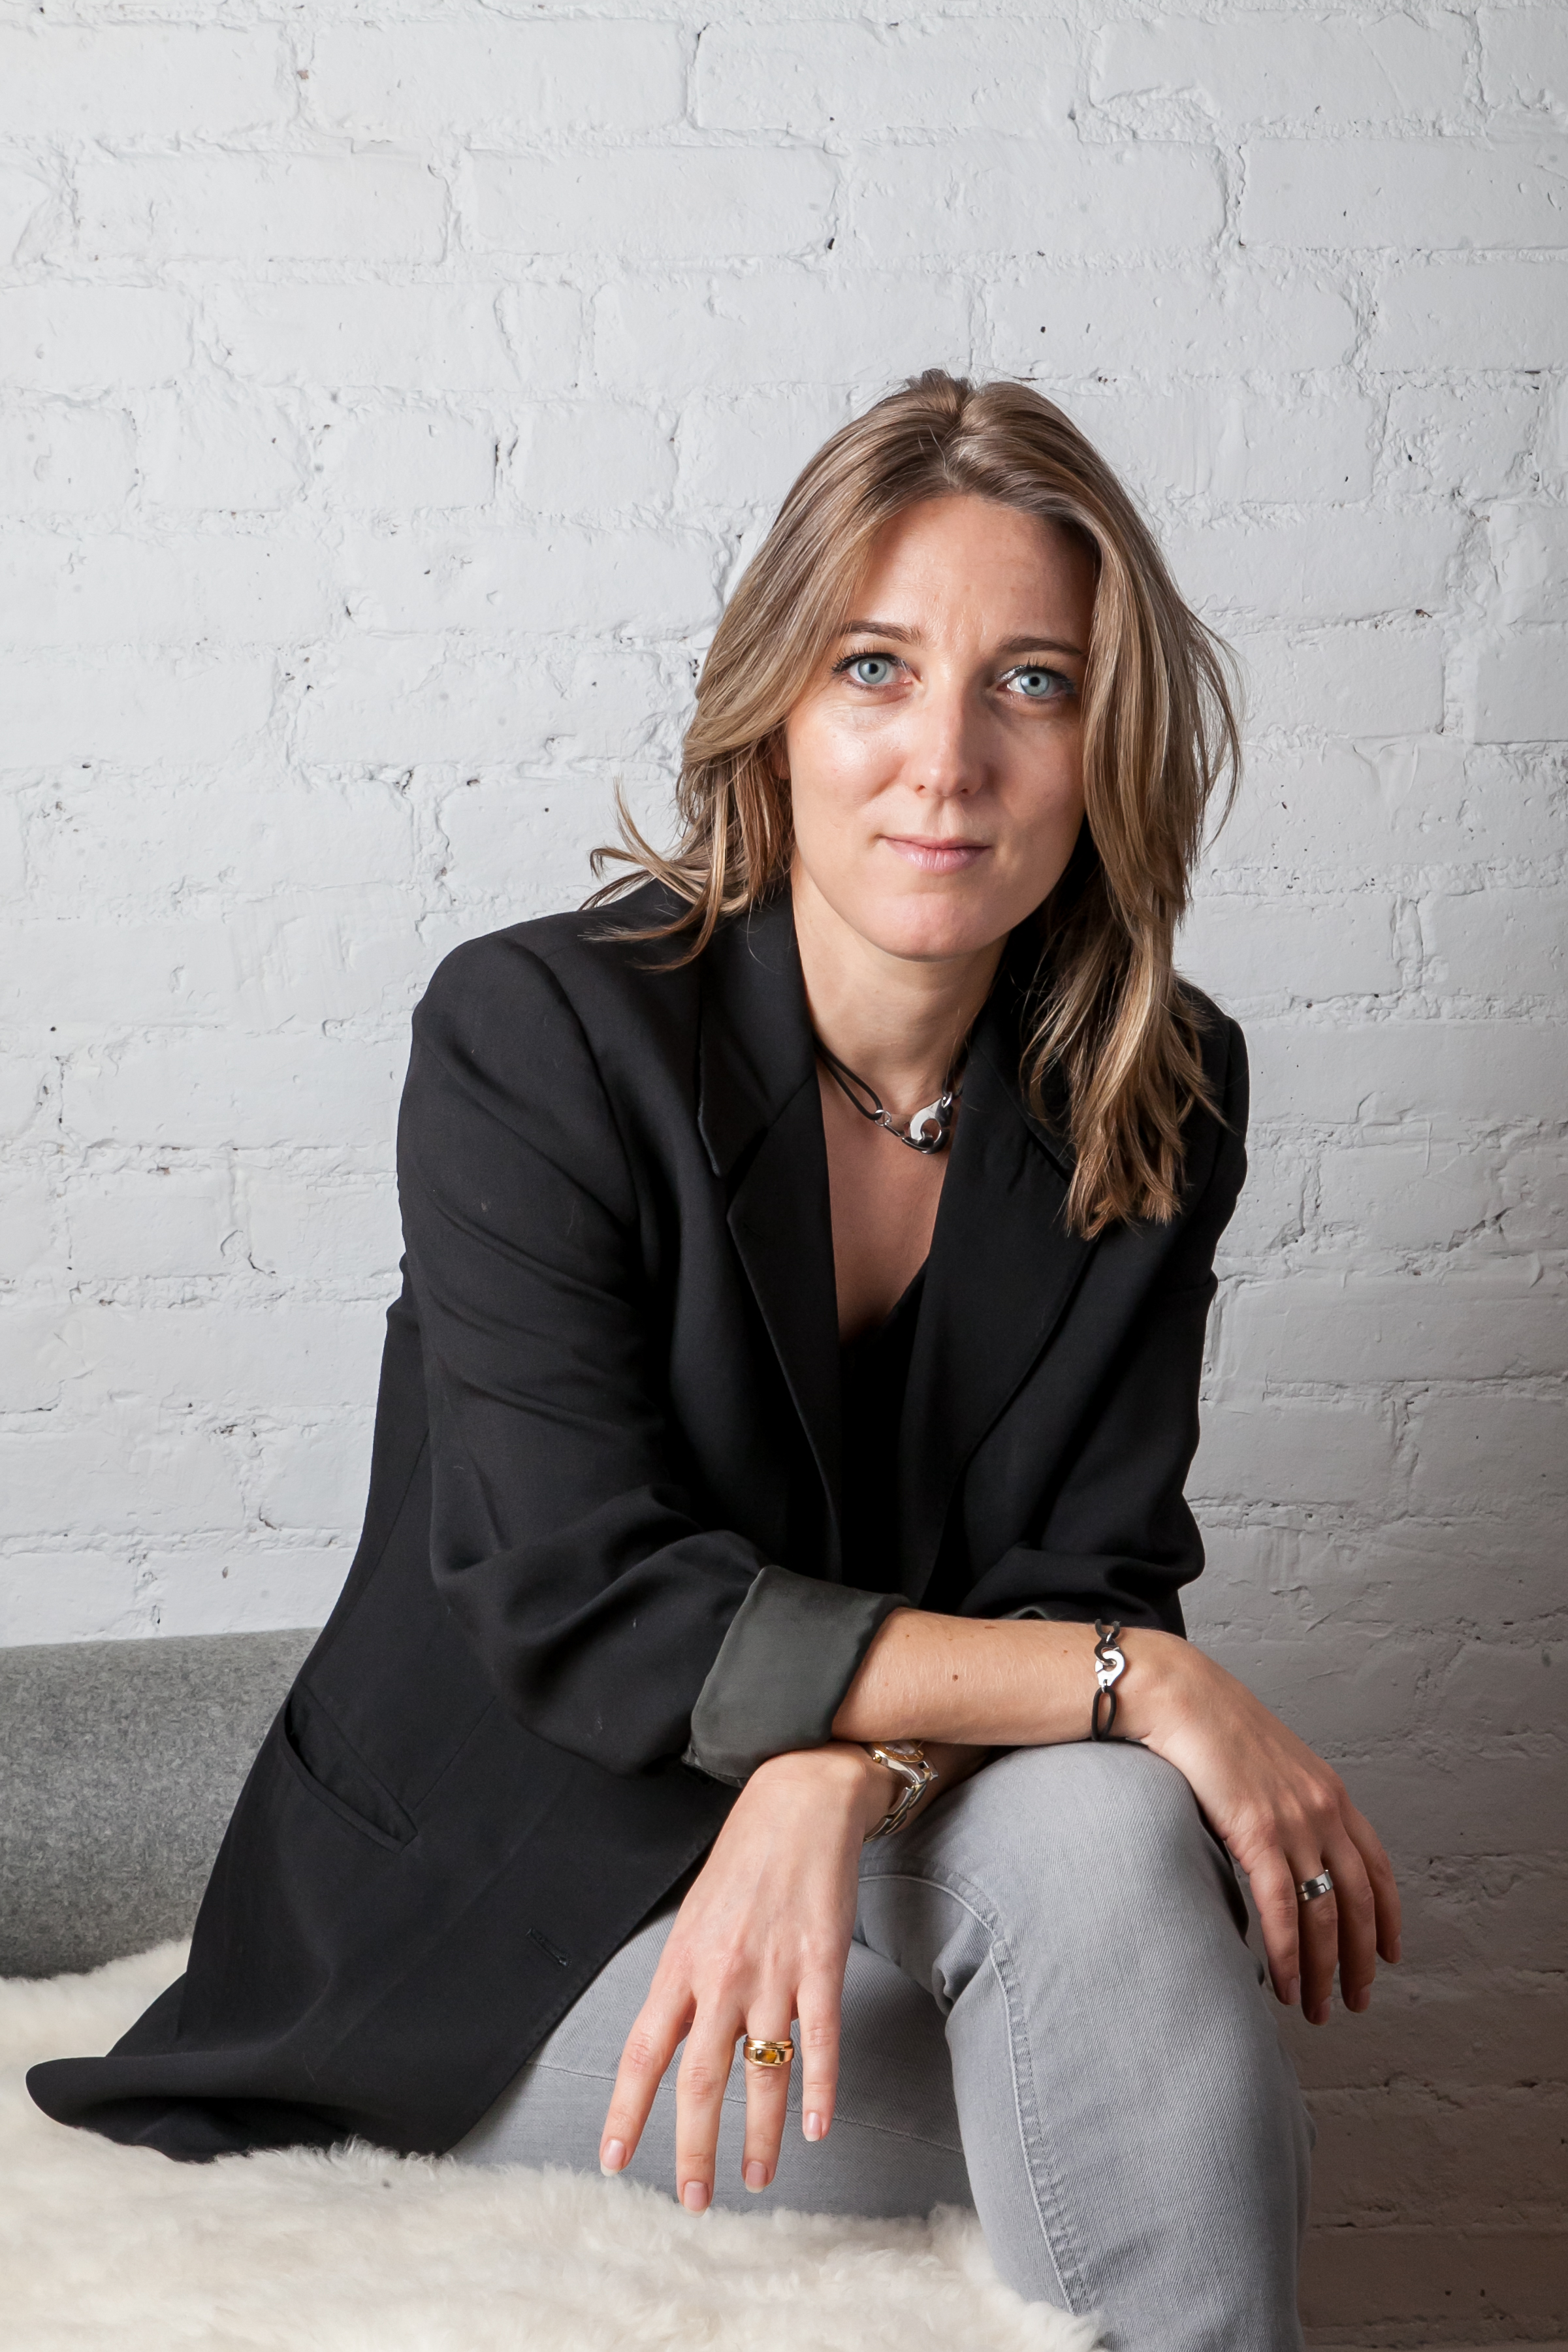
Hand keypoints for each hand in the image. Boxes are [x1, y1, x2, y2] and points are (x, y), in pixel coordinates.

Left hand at [598, 1742, 890, 2209]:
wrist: (800, 1801)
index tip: (614, 2160)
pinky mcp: (822, 1965)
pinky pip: (821, 2040)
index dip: (627, 2111)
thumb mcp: (695, 1916)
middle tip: (693, 2200)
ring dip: (760, 2136)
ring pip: (763, 2072)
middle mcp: (721, 1975)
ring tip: (758, 2179)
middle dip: (693, 2148)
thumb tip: (672, 2038)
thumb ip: (685, 1979)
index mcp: (680, 1963)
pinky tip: (816, 2127)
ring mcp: (774, 1972)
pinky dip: (819, 2089)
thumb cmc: (744, 1859)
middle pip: (700, 2079)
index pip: (643, 2052)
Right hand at [1128, 1636, 1401, 2024]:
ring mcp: (1294, 1823)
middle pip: (1359, 1903)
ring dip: (1325, 1972)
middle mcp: (1323, 1810)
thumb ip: (1287, 1804)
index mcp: (1331, 1792)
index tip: (1389, 1954)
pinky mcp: (1257, 1833)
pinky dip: (1289, 1956)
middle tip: (1356, 2000)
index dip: (1388, 1917)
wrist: (1180, 1696)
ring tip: (1318, 2008)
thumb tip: (1282, 1848)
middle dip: (1361, 1961)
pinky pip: (1283, 1910)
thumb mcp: (1269, 1764)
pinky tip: (1286, 1985)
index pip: (1377, 1868)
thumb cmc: (1211, 1726)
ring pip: (1325, 1917)